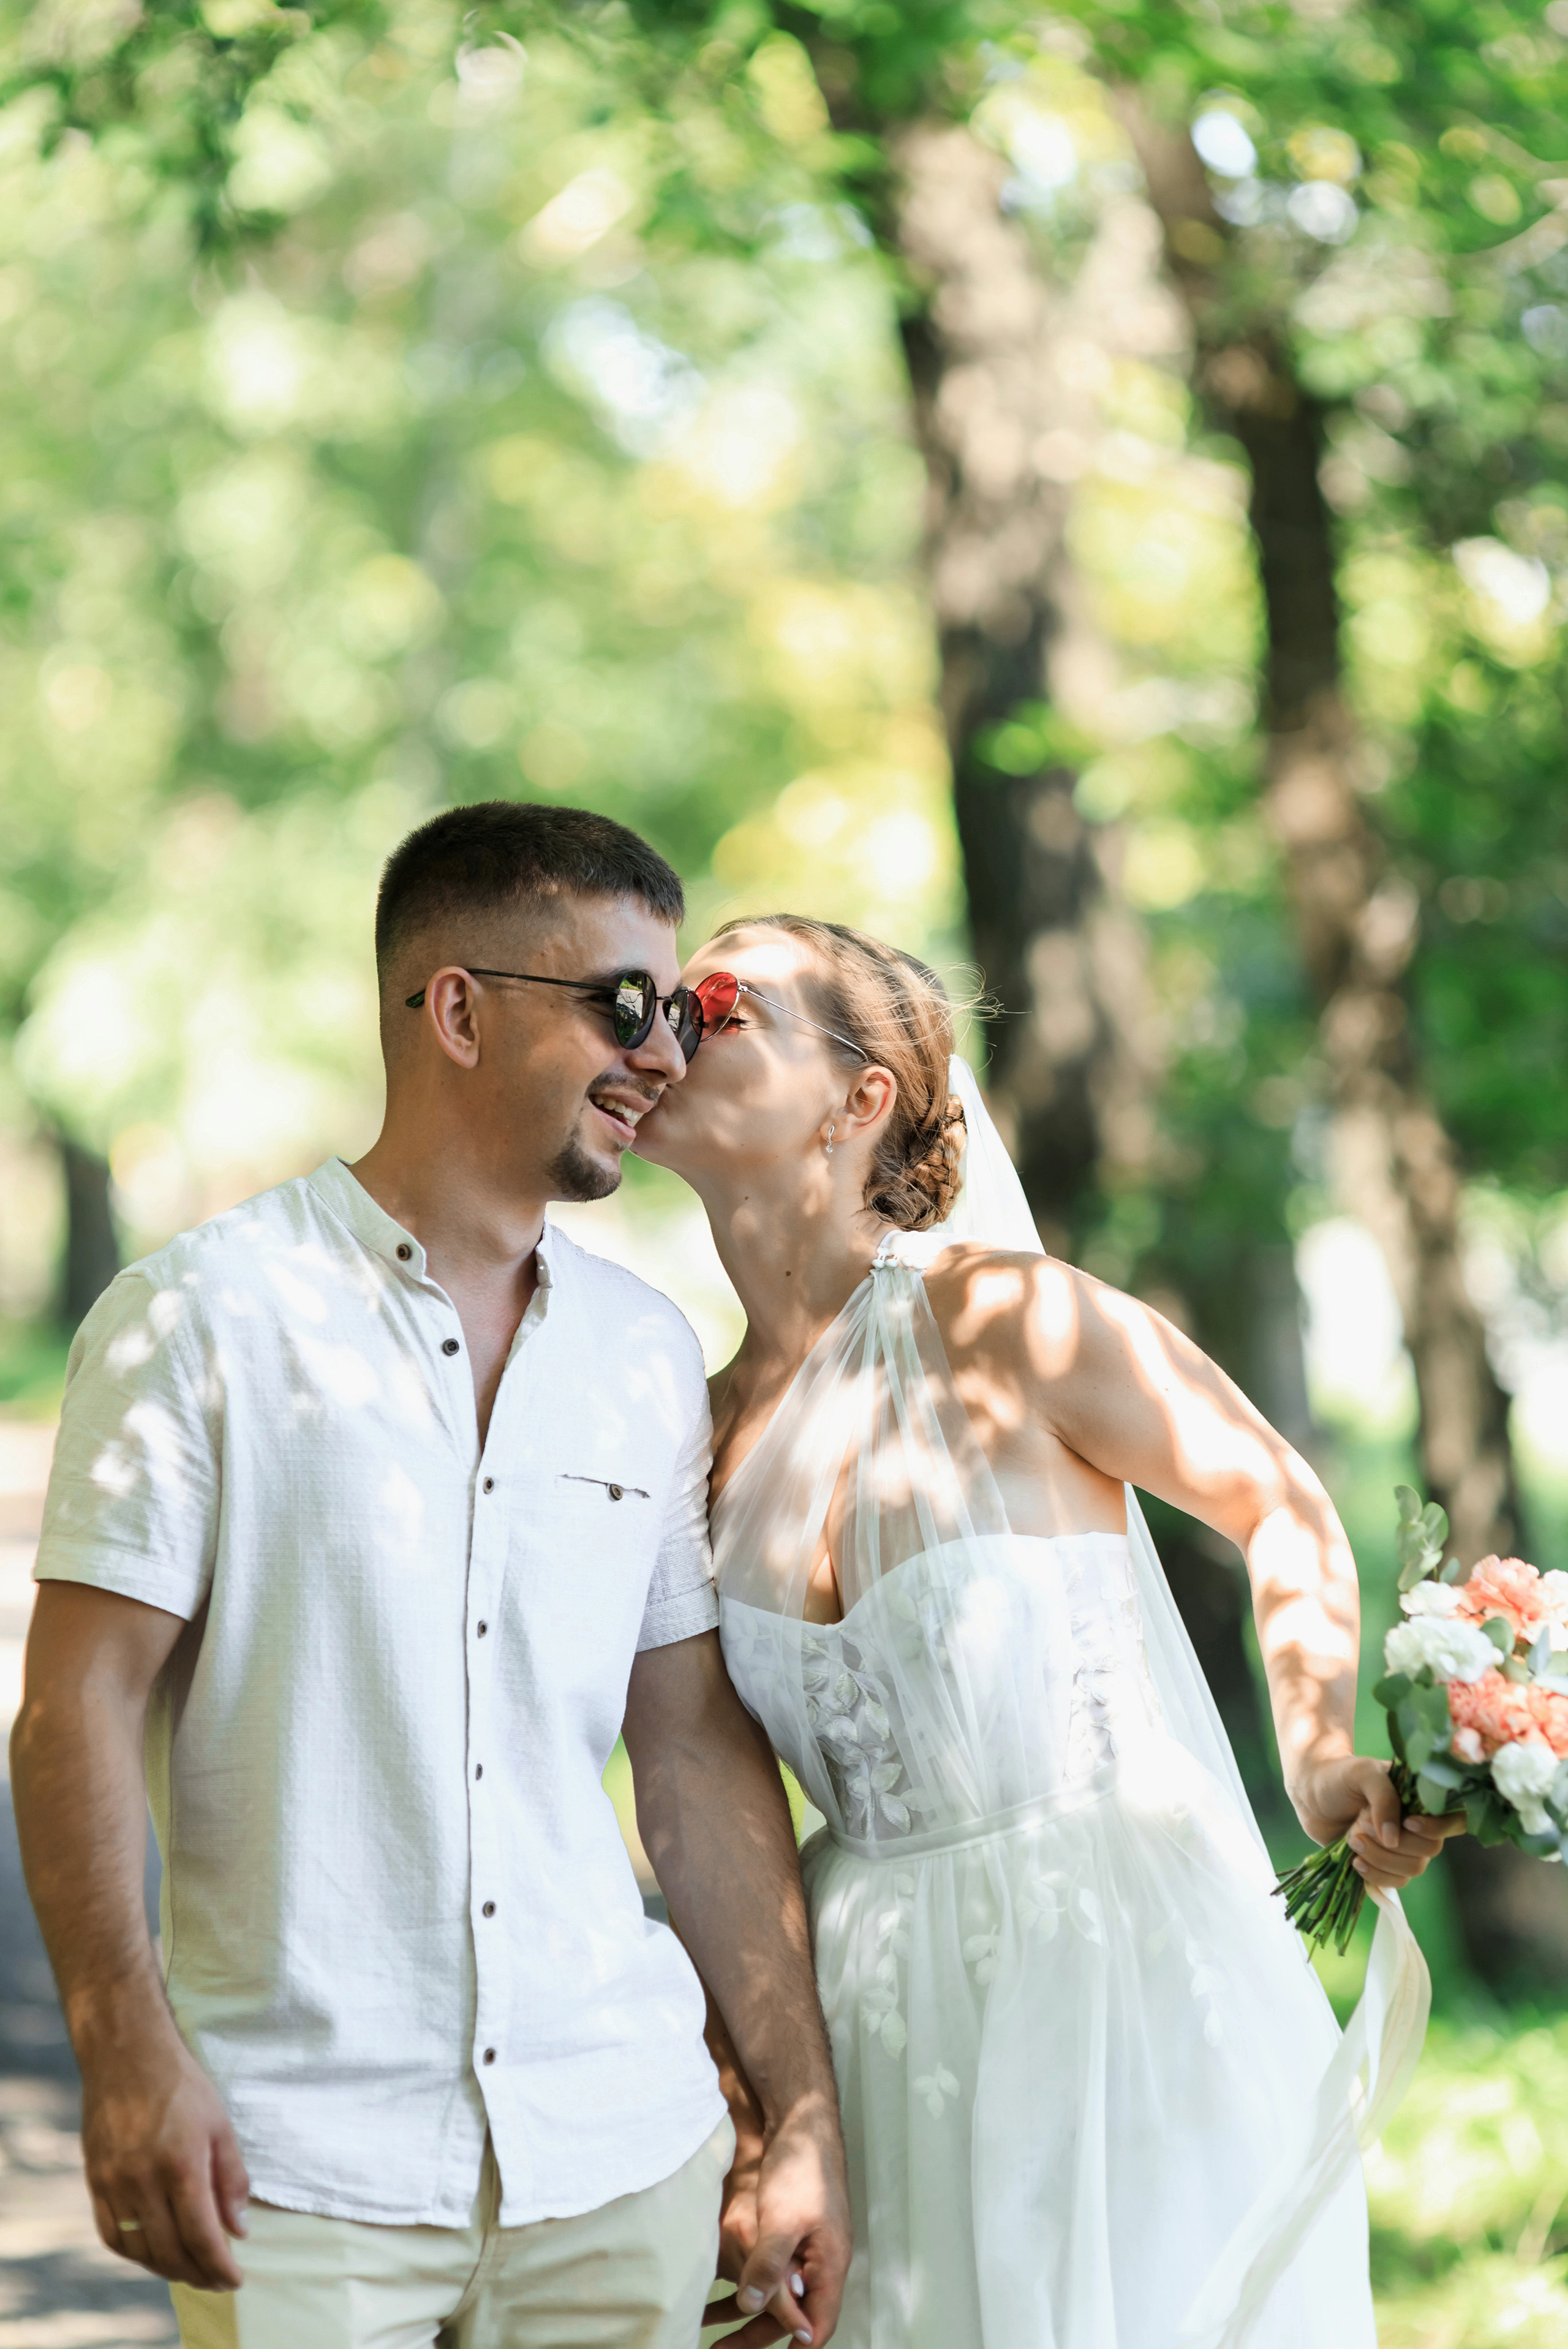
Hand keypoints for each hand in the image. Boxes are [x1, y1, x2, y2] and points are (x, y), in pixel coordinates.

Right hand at [80, 2022, 249, 2291]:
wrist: (128, 2054)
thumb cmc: (181, 2085)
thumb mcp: (220, 2125)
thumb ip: (231, 2180)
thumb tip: (238, 2229)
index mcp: (182, 2164)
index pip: (203, 2235)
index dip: (220, 2266)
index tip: (235, 2281)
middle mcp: (144, 2180)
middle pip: (170, 2251)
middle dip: (197, 2274)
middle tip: (215, 2279)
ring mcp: (114, 2183)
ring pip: (139, 2250)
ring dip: (166, 2268)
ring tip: (189, 2269)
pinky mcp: (95, 2181)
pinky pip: (112, 2234)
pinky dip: (135, 2252)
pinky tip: (153, 2252)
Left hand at [725, 2091, 849, 2348]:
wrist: (801, 2118)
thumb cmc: (802, 2165)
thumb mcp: (782, 2218)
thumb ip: (769, 2265)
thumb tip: (750, 2305)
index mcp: (829, 2263)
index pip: (819, 2325)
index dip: (797, 2348)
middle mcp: (820, 2260)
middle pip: (793, 2315)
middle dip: (756, 2336)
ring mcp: (804, 2244)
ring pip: (777, 2292)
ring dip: (745, 2309)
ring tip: (706, 2322)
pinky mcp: (788, 2229)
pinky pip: (768, 2268)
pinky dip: (745, 2280)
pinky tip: (718, 2284)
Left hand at [1293, 1753, 1465, 1892]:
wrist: (1309, 1793)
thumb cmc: (1339, 1776)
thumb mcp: (1363, 1774)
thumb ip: (1384, 1798)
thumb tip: (1394, 1839)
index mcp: (1420, 1799)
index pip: (1454, 1819)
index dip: (1438, 1828)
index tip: (1407, 1823)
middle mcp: (1417, 1825)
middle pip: (1431, 1848)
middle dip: (1396, 1843)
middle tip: (1361, 1826)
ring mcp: (1402, 1847)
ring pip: (1413, 1868)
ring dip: (1382, 1859)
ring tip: (1352, 1840)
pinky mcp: (1383, 1864)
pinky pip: (1395, 1881)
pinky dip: (1376, 1875)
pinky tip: (1355, 1863)